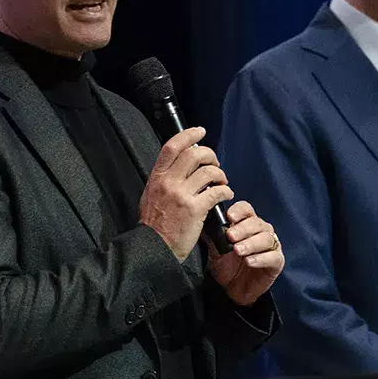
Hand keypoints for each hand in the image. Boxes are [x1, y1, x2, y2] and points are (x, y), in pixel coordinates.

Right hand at [138, 127, 231, 260]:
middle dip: (210, 155)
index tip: (200, 131)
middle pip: (195, 155)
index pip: (172, 147)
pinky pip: (216, 192)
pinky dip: (226, 191)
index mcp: (157, 177)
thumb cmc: (155, 223)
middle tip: (215, 164)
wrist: (154, 247)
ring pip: (209, 172)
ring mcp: (182, 195)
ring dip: (221, 175)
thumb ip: (164, 179)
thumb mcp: (151, 195)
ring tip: (222, 182)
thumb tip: (180, 166)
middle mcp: (168, 182)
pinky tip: (226, 195)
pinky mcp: (195, 209)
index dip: (188, 135)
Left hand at [207, 200, 282, 305]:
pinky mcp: (277, 262)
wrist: (232, 289)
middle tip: (230, 236)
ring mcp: (271, 246)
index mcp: (247, 224)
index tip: (229, 216)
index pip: (246, 210)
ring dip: (251, 243)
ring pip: (266, 238)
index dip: (239, 211)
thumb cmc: (226, 266)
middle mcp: (262, 231)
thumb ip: (212, 235)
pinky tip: (249, 261)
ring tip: (238, 251)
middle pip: (256, 223)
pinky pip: (273, 257)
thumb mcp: (215, 249)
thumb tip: (202, 220)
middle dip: (243, 229)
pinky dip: (260, 258)